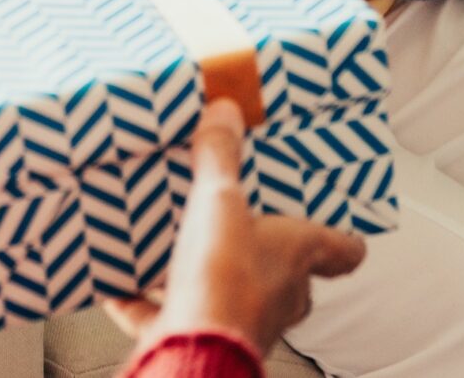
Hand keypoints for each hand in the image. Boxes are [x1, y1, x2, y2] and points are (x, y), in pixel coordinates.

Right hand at [105, 101, 365, 356]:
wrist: (193, 350)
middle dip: (260, 247)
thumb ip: (220, 156)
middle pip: (285, 270)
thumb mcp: (219, 201)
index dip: (344, 235)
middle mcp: (279, 293)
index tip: (336, 218)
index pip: (344, 250)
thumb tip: (225, 114)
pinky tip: (119, 282)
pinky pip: (170, 315)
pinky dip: (146, 301)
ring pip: (231, 293)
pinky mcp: (199, 336)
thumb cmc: (225, 281)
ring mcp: (243, 321)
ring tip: (174, 243)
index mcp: (298, 256)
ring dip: (206, 272)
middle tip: (237, 217)